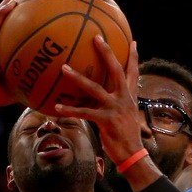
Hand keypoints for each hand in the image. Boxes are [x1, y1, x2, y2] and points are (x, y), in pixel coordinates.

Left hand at [54, 37, 142, 163]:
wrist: (132, 154)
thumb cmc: (128, 138)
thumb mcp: (128, 118)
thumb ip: (120, 107)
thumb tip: (110, 104)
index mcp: (129, 97)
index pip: (133, 73)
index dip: (133, 57)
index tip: (132, 41)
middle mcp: (123, 99)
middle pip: (115, 70)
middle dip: (106, 53)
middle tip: (96, 37)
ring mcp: (114, 108)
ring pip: (94, 88)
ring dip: (77, 78)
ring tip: (64, 68)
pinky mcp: (105, 120)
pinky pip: (84, 112)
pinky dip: (70, 110)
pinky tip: (57, 107)